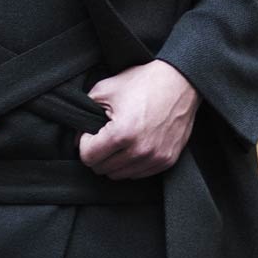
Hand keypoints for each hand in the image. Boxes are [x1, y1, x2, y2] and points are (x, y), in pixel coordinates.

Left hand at [77, 58, 197, 180]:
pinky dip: (131, 164)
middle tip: (105, 136)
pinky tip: (134, 146)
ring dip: (114, 161)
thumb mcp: (106, 89)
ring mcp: (155, 158)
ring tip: (120, 141)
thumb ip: (85, 112)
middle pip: (102, 169)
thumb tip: (77, 137)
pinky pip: (138, 174)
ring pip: (119, 175)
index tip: (91, 132)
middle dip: (98, 153)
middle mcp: (139, 150)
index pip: (88, 157)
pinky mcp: (167, 161)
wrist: (180, 82)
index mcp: (122, 133)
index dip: (84, 143)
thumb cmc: (143, 82)